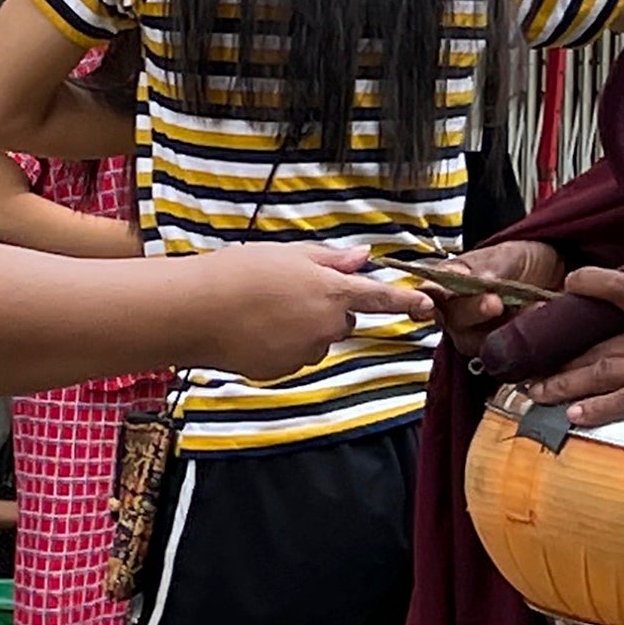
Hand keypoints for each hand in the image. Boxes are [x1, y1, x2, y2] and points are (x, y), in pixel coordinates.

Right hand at [181, 241, 417, 381]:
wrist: (196, 311)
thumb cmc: (238, 273)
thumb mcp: (288, 253)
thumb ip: (330, 259)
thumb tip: (362, 257)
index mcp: (331, 292)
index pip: (380, 297)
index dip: (406, 301)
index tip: (427, 305)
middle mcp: (326, 326)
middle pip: (342, 319)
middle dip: (326, 307)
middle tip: (289, 290)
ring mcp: (305, 352)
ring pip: (317, 339)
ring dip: (302, 326)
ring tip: (263, 309)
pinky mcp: (284, 370)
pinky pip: (294, 355)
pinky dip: (281, 344)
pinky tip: (254, 329)